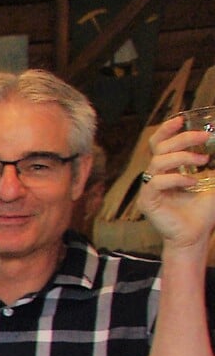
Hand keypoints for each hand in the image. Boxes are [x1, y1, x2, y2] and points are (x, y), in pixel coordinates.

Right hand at [136, 114, 214, 257]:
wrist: (197, 235)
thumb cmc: (204, 210)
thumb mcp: (214, 180)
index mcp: (167, 169)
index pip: (159, 144)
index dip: (166, 130)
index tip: (181, 120)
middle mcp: (156, 176)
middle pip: (159, 148)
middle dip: (182, 139)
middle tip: (203, 137)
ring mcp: (150, 188)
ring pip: (157, 162)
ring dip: (182, 157)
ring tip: (203, 161)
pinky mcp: (148, 201)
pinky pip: (156, 182)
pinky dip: (176, 179)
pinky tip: (193, 182)